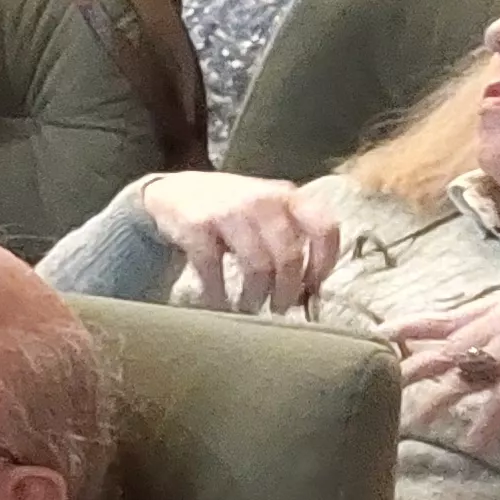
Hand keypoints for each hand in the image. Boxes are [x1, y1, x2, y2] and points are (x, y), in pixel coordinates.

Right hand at [126, 171, 345, 314]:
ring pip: (256, 265)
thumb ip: (290, 238)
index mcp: (288, 195)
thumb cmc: (232, 208)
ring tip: (251, 308)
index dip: (323, 263)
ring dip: (256, 295)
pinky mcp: (197, 227)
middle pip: (289, 255)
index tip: (313, 288)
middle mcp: (263, 200)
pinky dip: (217, 293)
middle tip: (281, 308)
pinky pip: (213, 269)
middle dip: (287, 290)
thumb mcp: (267, 209)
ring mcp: (229, 212)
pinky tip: (218, 304)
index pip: (324, 229)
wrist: (175, 191)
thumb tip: (308, 289)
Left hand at [388, 292, 499, 448]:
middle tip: (379, 382)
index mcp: (494, 307)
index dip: (406, 327)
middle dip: (409, 368)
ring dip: (438, 402)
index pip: (440, 317)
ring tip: (415, 422)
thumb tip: (460, 342)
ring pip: (463, 378)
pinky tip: (473, 442)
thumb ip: (491, 325)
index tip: (376, 335)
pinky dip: (486, 424)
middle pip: (442, 349)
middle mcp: (497, 324)